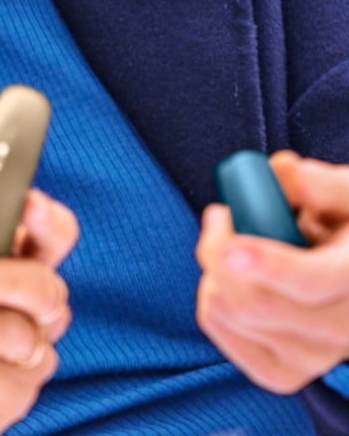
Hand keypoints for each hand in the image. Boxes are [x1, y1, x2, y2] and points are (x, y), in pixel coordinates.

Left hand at [196, 151, 348, 393]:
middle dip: (219, 248)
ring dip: (212, 269)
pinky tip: (230, 277)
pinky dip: (209, 294)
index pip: (313, 281)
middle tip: (221, 214)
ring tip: (233, 245)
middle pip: (254, 302)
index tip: (232, 248)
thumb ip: (317, 182)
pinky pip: (218, 327)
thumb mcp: (348, 193)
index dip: (270, 265)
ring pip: (229, 314)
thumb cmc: (346, 222)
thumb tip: (282, 172)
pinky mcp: (282, 371)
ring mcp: (313, 358)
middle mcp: (341, 329)